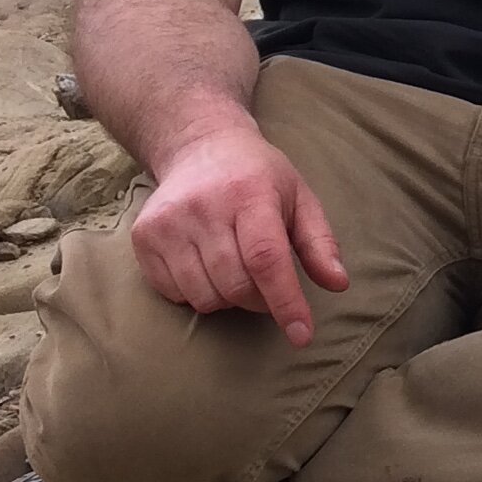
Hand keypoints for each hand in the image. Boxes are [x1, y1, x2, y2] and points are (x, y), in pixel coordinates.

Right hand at [129, 117, 348, 344]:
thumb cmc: (258, 178)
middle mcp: (203, 207)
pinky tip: (205, 265)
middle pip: (235, 285)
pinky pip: (173, 293)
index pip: (266, 259)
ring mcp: (168, 223)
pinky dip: (196, 293)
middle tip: (266, 283)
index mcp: (249, 195)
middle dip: (259, 300)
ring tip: (235, 268)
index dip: (285, 301)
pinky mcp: (143, 237)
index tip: (301, 334)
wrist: (199, 147)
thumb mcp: (300, 199)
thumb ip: (320, 243)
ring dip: (228, 298)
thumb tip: (338, 283)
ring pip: (204, 296)